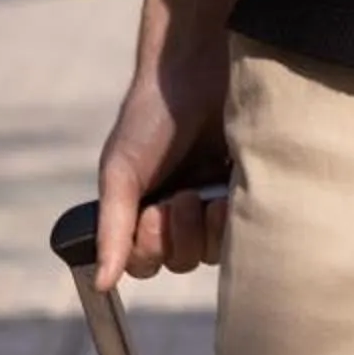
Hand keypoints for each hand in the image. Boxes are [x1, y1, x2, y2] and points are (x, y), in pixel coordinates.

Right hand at [94, 39, 230, 289]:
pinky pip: (248, 227)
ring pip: (214, 251)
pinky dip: (237, 218)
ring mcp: (217, 199)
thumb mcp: (121, 171)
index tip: (153, 214)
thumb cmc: (150, 118)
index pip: (145, 263)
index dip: (149, 250)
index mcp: (145, 209)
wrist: (197, 70)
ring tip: (208, 195)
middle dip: (180, 235)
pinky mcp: (252, 185)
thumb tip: (101, 284)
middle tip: (184, 196)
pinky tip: (230, 193)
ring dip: (209, 230)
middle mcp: (181, 210)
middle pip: (182, 261)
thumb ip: (112, 228)